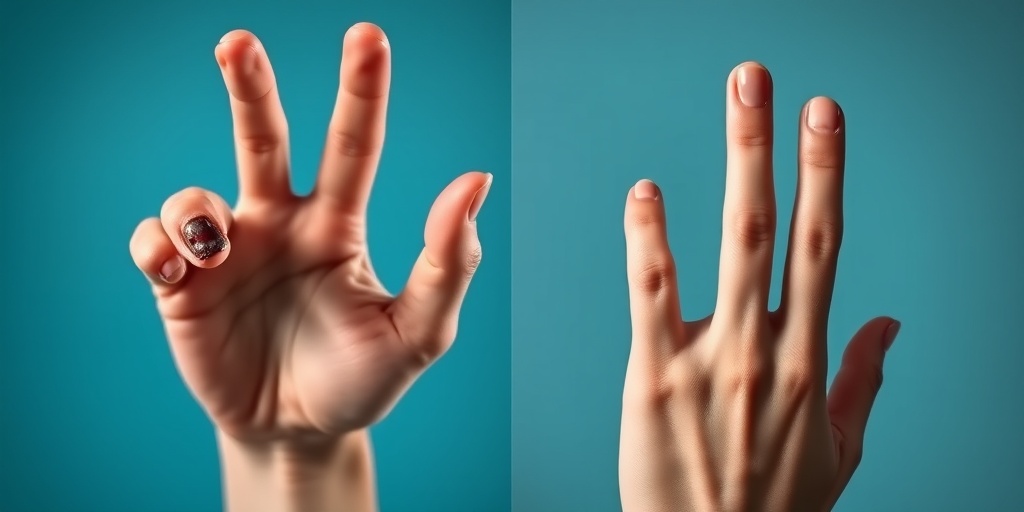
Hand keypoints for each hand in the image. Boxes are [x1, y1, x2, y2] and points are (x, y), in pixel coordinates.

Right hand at [129, 21, 488, 463]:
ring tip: (214, 248)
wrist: (300, 434)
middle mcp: (280, 224)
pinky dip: (157, 246)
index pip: (352, 145)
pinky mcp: (182, 287)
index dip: (360, 91)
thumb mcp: (419, 332)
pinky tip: (177, 270)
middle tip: (238, 41)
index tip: (368, 36)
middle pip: (262, 138)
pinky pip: (154, 243)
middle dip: (249, 86)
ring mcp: (228, 254)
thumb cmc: (361, 379)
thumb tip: (476, 179)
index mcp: (337, 225)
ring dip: (196, 212)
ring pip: (195, 197)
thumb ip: (449, 263)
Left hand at [619, 62, 898, 511]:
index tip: (824, 118)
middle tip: (764, 82)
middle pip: (777, 229)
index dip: (826, 176)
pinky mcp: (653, 379)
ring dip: (733, 167)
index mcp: (809, 363)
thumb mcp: (839, 452)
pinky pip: (652, 297)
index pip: (824, 249)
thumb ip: (864, 382)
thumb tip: (889, 324)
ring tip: (731, 103)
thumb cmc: (773, 508)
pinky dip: (650, 241)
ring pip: (725, 248)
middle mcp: (766, 351)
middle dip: (775, 148)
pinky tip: (647, 192)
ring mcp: (710, 362)